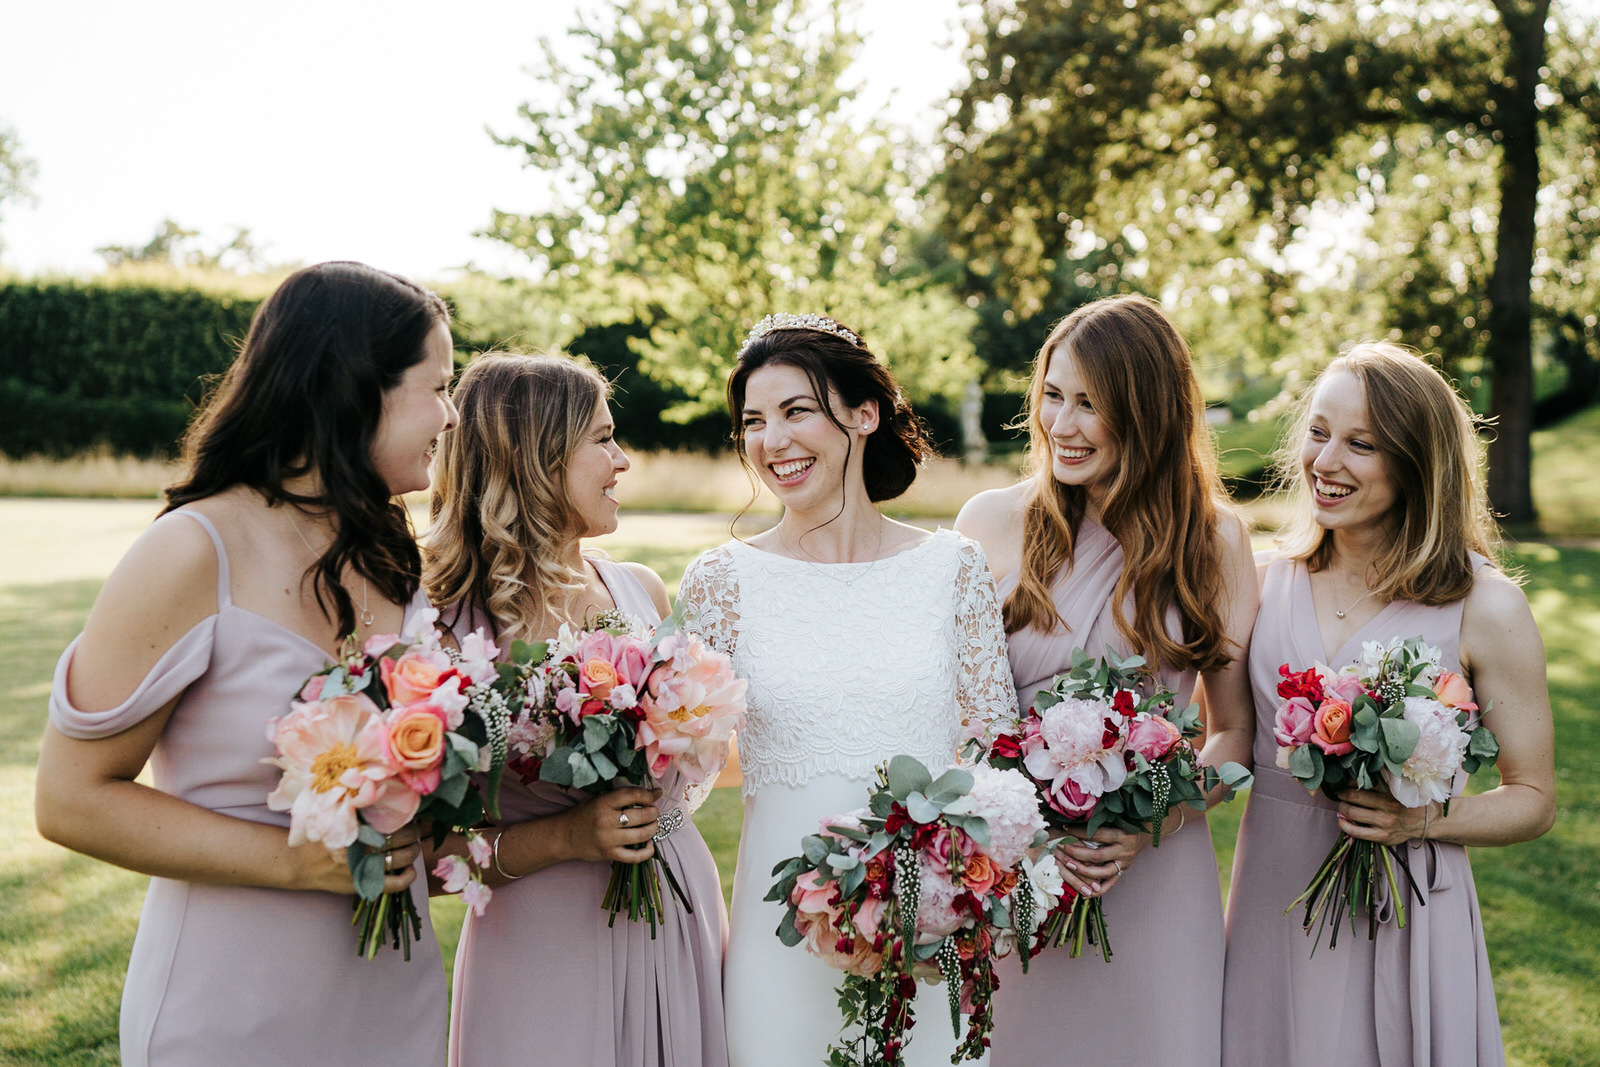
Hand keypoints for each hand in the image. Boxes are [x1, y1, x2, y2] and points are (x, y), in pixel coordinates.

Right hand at [291, 823, 420, 894]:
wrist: (299, 863)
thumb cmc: (322, 836)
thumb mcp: (339, 817)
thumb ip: (361, 810)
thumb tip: (389, 798)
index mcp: (359, 826)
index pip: (395, 818)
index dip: (407, 817)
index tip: (409, 814)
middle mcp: (364, 845)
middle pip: (404, 836)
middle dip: (412, 833)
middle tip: (411, 830)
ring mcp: (365, 865)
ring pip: (404, 857)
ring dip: (412, 851)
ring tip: (410, 847)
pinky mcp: (364, 883)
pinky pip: (396, 883)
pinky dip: (408, 876)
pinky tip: (408, 870)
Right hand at [560, 787, 662, 864]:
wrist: (564, 836)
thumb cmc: (584, 814)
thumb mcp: (600, 799)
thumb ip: (624, 795)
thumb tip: (655, 792)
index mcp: (603, 803)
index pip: (633, 795)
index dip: (648, 794)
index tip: (652, 796)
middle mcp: (606, 821)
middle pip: (640, 815)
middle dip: (653, 812)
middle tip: (653, 811)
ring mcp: (608, 839)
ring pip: (641, 835)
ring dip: (653, 828)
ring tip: (653, 824)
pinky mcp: (609, 854)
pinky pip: (634, 857)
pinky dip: (647, 852)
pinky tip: (649, 844)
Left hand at [1052, 826, 1147, 896]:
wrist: (1143, 834)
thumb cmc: (1125, 824)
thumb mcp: (1116, 820)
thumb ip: (1099, 822)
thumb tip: (1074, 820)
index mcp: (1122, 835)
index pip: (1097, 835)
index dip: (1080, 831)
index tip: (1065, 828)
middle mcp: (1124, 851)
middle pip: (1097, 856)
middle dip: (1077, 853)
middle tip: (1062, 848)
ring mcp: (1124, 864)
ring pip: (1102, 873)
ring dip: (1082, 871)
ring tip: (1068, 865)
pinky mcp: (1123, 873)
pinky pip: (1109, 886)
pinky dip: (1096, 891)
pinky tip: (1083, 893)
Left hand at [1336, 788, 1431, 845]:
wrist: (1429, 823)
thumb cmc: (1412, 802)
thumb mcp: (1402, 787)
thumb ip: (1384, 780)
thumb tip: (1360, 773)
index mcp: (1393, 794)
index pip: (1364, 784)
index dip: (1349, 782)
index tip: (1343, 781)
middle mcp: (1388, 809)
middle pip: (1354, 798)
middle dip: (1342, 794)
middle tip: (1340, 792)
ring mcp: (1385, 825)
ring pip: (1353, 814)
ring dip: (1342, 807)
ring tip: (1342, 804)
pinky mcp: (1383, 837)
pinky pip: (1357, 832)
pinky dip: (1344, 825)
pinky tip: (1342, 819)